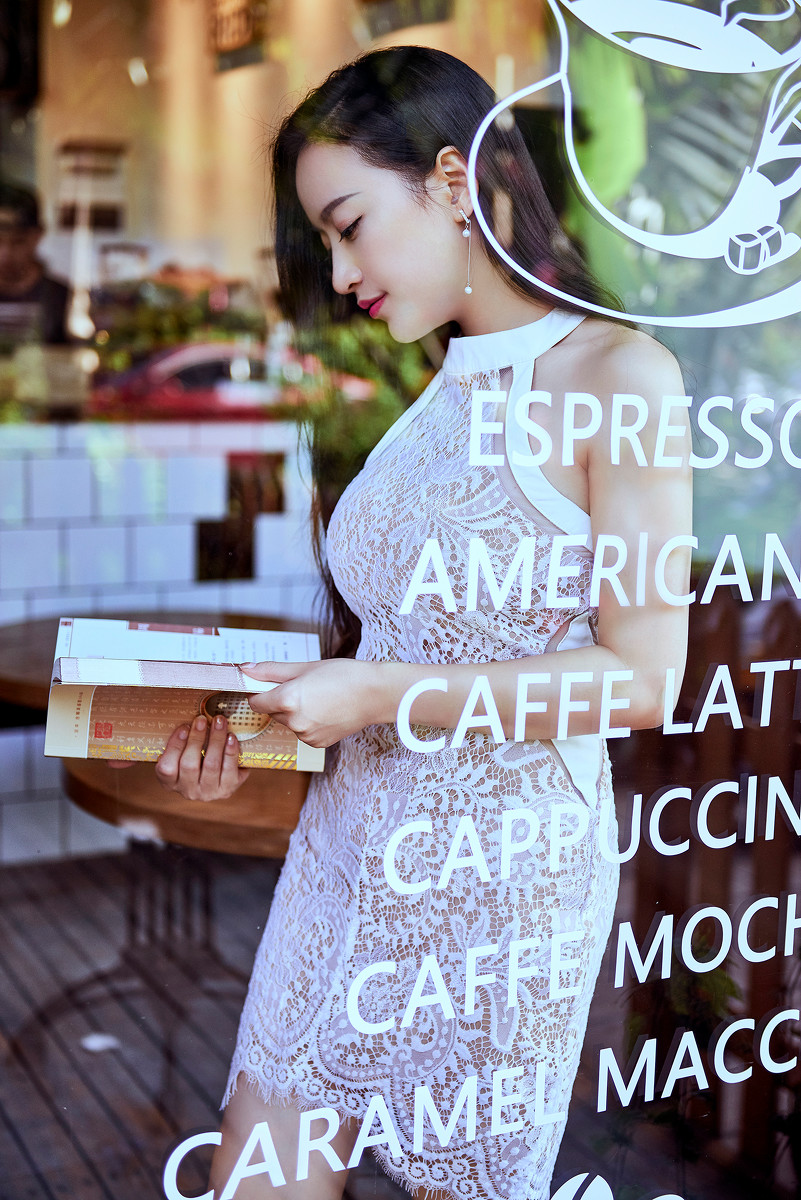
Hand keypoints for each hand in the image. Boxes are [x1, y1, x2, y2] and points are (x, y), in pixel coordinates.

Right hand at [154, 714, 249, 800]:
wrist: (219, 781)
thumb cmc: (196, 761)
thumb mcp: (181, 755)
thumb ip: (181, 742)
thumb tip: (191, 718)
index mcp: (170, 782)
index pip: (166, 768)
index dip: (175, 746)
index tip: (184, 726)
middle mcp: (188, 791)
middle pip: (189, 765)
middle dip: (196, 738)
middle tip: (202, 719)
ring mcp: (208, 793)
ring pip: (211, 765)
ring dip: (216, 740)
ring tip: (219, 722)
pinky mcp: (227, 789)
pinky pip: (229, 770)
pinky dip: (231, 751)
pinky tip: (231, 737)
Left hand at [242, 659, 390, 747]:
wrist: (375, 694)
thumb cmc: (343, 675)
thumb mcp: (305, 667)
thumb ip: (271, 671)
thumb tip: (245, 669)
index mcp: (287, 699)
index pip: (256, 702)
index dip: (259, 692)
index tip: (267, 685)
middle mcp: (294, 721)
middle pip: (272, 712)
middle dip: (280, 701)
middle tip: (303, 687)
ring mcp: (306, 735)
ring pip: (288, 723)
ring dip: (295, 713)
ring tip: (319, 698)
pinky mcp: (317, 744)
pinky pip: (302, 732)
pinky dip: (308, 723)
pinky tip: (325, 712)